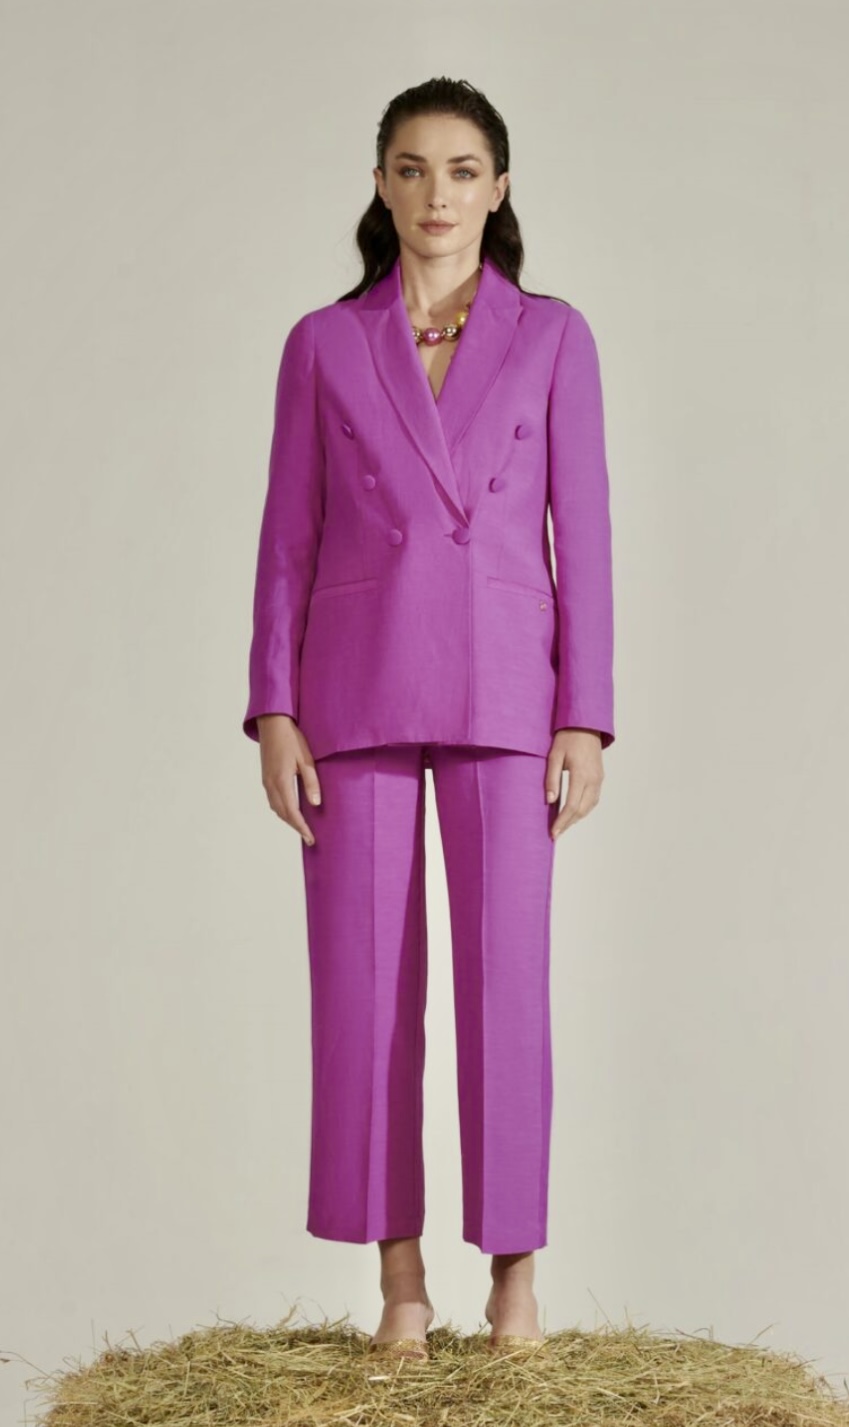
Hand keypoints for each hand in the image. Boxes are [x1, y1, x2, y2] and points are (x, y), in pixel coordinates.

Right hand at [257, 714, 321, 846]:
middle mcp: (271, 784)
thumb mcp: (306, 759)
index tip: (310, 838)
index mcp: (281, 781)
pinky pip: (273, 800)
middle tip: (309, 837)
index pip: (292, 812)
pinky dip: (282, 809)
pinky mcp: (266, 777)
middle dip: (295, 827)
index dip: (301, 827)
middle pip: (282, 813)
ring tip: (302, 826)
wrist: (272, 723)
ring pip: (276, 808)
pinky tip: (291, 810)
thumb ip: (311, 782)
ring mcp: (266, 781)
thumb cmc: (291, 738)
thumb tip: (315, 804)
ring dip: (288, 819)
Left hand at [545, 728, 603, 838]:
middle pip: (581, 810)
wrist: (585, 724)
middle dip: (568, 824)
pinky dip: (583, 809)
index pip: (571, 805)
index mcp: (581, 774)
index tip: (553, 832)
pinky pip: (593, 799)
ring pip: (589, 807)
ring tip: (562, 826)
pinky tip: (573, 813)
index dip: (562, 821)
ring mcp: (599, 779)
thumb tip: (549, 801)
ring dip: (576, 818)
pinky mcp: (600, 777)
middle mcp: (593, 779)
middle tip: (555, 834)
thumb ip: (551, 778)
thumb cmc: (567, 738)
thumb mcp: (554, 756)